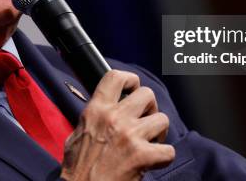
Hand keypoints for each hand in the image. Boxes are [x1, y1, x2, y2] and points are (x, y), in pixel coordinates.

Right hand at [60, 70, 174, 180]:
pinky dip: (163, 157)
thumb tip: (103, 110)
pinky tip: (152, 162)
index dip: (130, 80)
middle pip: (147, 94)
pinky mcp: (142, 156)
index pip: (116, 77)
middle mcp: (114, 117)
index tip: (133, 90)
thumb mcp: (76, 135)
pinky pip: (168, 150)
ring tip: (149, 142)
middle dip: (150, 107)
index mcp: (96, 110)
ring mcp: (130, 135)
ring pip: (163, 119)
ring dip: (159, 132)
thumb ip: (93, 118)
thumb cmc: (78, 170)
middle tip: (144, 121)